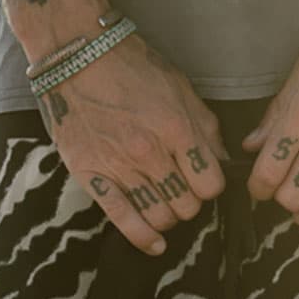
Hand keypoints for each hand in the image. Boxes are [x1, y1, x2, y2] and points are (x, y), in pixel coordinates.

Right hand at [36, 33, 229, 254]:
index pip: (210, 184)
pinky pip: (122, 219)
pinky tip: (155, 245)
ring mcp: (119, 167)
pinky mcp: (92, 175)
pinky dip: (143, 237)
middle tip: (183, 188)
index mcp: (176, 128)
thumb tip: (222, 161)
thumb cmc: (130, 65)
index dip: (211, 184)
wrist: (76, 53)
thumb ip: (204, 126)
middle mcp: (149, 152)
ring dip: (170, 216)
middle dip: (191, 200)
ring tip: (166, 202)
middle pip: (187, 205)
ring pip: (161, 217)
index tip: (204, 177)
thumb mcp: (179, 86)